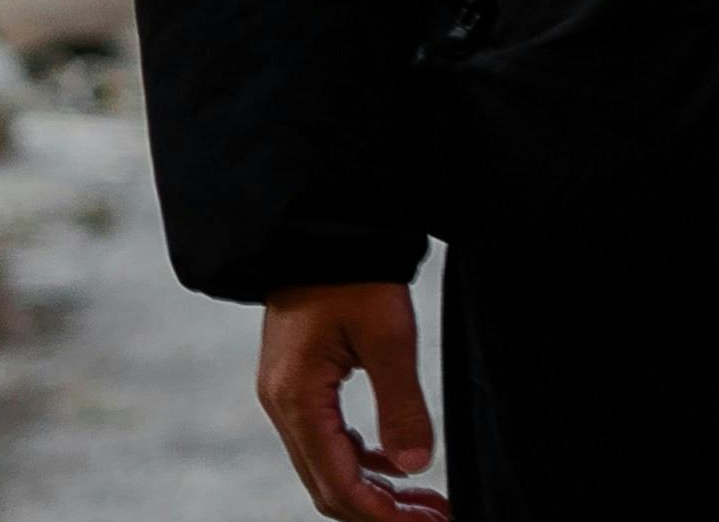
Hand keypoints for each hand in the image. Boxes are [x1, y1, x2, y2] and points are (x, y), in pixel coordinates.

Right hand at [256, 280, 446, 519]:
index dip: (383, 515)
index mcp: (298, 398)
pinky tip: (396, 464)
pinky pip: (326, 440)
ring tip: (425, 501)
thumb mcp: (388, 334)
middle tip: (435, 518)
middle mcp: (282, 404)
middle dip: (382, 511)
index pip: (338, 484)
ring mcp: (285, 394)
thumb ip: (401, 404)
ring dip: (375, 489)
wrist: (321, 226)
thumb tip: (416, 466)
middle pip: (328, 486)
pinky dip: (361, 460)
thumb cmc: (353, 271)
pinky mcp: (297, 382)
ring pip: (327, 467)